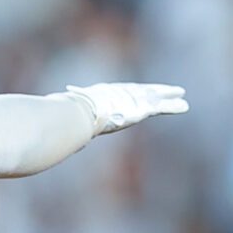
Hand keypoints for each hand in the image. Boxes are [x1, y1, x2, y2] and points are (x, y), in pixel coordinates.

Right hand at [65, 82, 188, 134]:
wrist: (74, 115)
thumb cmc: (62, 119)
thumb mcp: (61, 121)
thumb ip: (61, 129)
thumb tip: (48, 143)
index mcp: (98, 97)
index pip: (116, 94)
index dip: (126, 94)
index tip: (134, 94)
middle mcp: (115, 94)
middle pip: (136, 91)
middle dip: (150, 90)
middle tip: (162, 89)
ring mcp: (127, 100)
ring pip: (152, 97)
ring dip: (167, 96)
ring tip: (182, 95)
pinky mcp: (138, 109)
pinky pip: (159, 107)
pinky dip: (172, 105)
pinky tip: (184, 105)